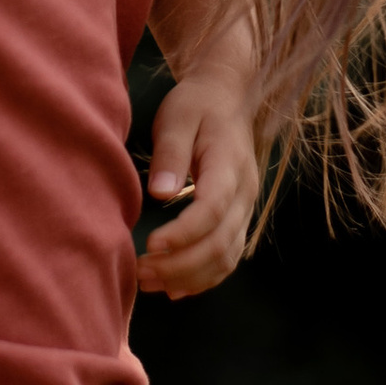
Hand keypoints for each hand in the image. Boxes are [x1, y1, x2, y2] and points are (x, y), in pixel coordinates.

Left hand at [136, 48, 260, 298]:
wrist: (227, 97)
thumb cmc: (197, 105)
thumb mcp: (177, 117)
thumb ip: (170, 153)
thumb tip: (160, 193)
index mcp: (229, 165)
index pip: (211, 209)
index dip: (183, 234)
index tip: (150, 245)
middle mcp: (244, 192)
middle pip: (220, 242)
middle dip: (180, 265)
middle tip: (140, 272)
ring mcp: (245, 208)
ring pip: (227, 257)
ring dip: (190, 277)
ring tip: (149, 283)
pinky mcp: (238, 217)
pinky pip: (228, 257)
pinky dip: (204, 278)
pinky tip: (175, 287)